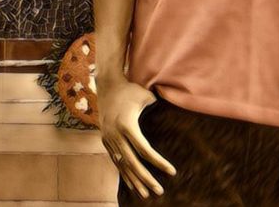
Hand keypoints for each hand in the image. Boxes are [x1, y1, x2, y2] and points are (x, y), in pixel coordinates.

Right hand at [98, 79, 176, 198]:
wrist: (107, 85)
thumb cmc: (130, 89)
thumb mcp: (145, 96)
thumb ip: (157, 106)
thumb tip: (174, 112)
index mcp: (127, 125)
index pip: (145, 150)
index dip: (159, 162)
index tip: (172, 172)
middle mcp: (116, 134)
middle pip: (133, 162)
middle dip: (146, 178)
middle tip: (160, 190)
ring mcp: (109, 138)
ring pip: (122, 165)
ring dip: (134, 180)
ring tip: (146, 194)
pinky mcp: (105, 140)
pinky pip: (115, 161)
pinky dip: (124, 174)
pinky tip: (132, 184)